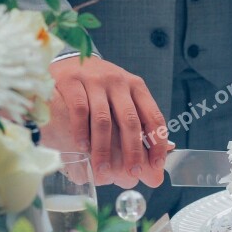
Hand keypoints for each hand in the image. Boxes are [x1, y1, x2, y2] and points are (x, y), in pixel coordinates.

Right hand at [41, 57, 168, 188]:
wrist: (71, 57)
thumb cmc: (101, 86)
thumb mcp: (123, 96)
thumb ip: (138, 121)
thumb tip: (159, 158)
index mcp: (137, 87)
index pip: (154, 117)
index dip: (157, 143)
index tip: (156, 166)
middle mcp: (119, 82)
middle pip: (130, 121)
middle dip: (132, 151)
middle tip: (131, 174)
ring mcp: (95, 80)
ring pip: (103, 120)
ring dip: (103, 149)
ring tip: (103, 171)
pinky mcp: (72, 81)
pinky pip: (79, 110)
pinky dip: (82, 132)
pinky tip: (82, 148)